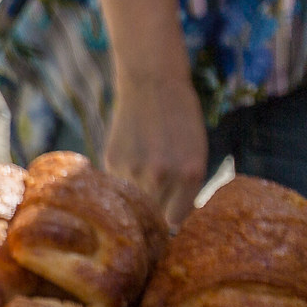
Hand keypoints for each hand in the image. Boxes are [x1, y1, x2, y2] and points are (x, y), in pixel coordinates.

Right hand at [104, 67, 208, 225]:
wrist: (152, 86)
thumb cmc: (181, 119)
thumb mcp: (195, 153)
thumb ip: (185, 186)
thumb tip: (167, 221)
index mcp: (190, 174)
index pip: (175, 219)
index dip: (170, 220)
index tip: (166, 221)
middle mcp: (162, 176)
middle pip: (153, 213)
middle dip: (153, 209)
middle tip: (153, 200)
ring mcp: (133, 169)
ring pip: (132, 200)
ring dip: (136, 193)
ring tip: (142, 170)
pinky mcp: (112, 161)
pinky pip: (117, 183)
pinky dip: (123, 177)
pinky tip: (131, 156)